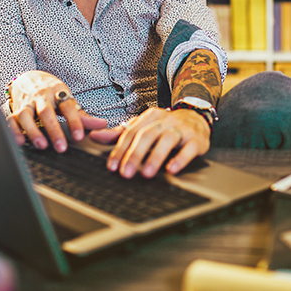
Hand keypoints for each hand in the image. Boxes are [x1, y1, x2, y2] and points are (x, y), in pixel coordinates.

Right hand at [7, 71, 106, 151]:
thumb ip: (82, 114)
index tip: (79, 137)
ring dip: (33, 131)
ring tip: (42, 146)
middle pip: (47, 112)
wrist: (28, 77)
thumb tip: (102, 125)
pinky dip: (15, 131)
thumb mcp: (67, 99)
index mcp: (58, 92)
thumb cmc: (51, 93)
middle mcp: (41, 97)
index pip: (68, 106)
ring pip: (26, 116)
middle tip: (61, 147)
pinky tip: (20, 142)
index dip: (74, 121)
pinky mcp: (14, 109)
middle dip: (54, 130)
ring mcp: (26, 103)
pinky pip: (11, 120)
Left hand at [89, 107, 209, 178]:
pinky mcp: (196, 139)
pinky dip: (180, 159)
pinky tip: (172, 169)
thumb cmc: (166, 126)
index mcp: (149, 117)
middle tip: (126, 173)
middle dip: (135, 155)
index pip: (131, 133)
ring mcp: (181, 129)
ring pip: (167, 140)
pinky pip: (188, 148)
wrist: (196, 116)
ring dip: (155, 157)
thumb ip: (119, 134)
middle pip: (147, 135)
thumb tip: (94, 136)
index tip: (112, 166)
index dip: (120, 149)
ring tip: (147, 173)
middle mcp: (164, 121)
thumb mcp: (143, 126)